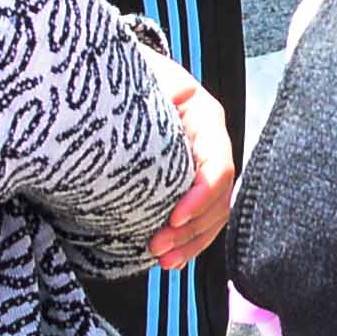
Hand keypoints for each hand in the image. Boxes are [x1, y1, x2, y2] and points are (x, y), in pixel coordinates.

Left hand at [139, 49, 235, 270]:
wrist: (116, 75)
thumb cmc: (128, 74)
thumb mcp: (142, 78)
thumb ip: (156, 96)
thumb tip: (158, 113)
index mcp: (205, 117)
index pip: (219, 165)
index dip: (201, 196)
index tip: (173, 219)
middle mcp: (209, 144)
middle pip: (219, 196)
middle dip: (192, 228)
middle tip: (155, 247)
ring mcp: (200, 164)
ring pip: (214, 212)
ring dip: (192, 241)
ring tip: (163, 261)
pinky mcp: (184, 182)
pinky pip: (200, 217)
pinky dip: (189, 242)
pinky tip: (172, 260)